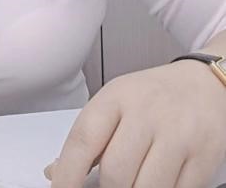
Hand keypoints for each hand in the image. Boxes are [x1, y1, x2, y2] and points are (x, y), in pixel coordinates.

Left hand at [43, 60, 225, 186]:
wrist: (206, 83)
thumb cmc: (155, 96)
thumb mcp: (116, 101)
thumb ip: (88, 137)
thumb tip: (55, 173)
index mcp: (117, 96)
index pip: (83, 140)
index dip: (67, 175)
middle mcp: (147, 112)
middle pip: (115, 173)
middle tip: (110, 185)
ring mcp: (179, 135)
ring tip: (134, 183)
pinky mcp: (204, 157)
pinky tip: (159, 181)